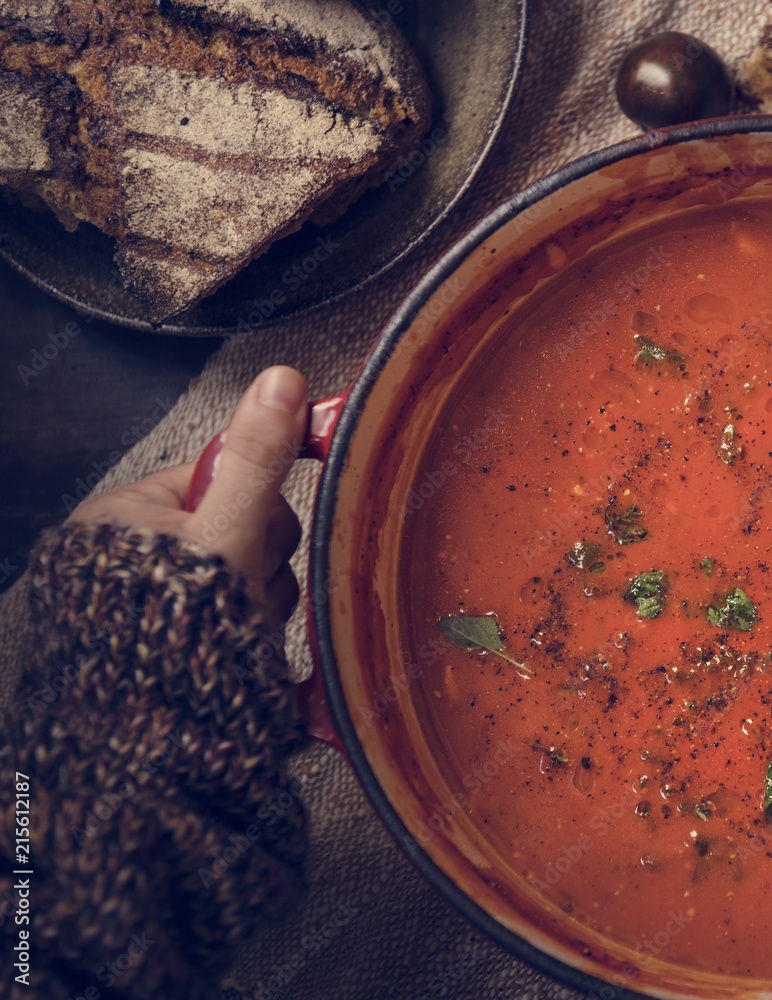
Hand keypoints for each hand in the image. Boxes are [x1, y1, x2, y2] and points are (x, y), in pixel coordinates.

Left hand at [68, 366, 307, 628]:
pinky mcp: (181, 642)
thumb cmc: (167, 643)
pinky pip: (238, 616)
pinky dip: (250, 635)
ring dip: (259, 605)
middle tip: (242, 592)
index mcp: (127, 517)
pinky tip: (239, 654)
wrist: (151, 752)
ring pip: (245, 576)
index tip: (258, 533)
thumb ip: (257, 462)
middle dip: (258, 565)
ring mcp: (157, 603)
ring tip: (238, 635)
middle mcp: (137, 557)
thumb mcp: (224, 536)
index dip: (254, 505)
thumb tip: (281, 382)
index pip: (218, 475)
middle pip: (239, 528)